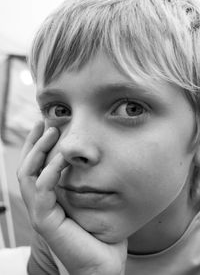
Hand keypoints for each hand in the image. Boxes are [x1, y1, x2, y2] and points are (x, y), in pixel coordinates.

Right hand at [17, 122, 127, 274]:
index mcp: (47, 198)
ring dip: (38, 151)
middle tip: (45, 123)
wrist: (102, 261)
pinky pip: (42, 191)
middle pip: (26, 166)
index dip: (37, 144)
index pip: (35, 166)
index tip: (46, 124)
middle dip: (34, 142)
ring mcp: (40, 212)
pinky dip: (49, 171)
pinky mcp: (46, 221)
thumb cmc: (97, 230)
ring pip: (28, 175)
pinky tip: (61, 157)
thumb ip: (84, 181)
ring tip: (51, 132)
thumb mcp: (88, 198)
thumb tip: (90, 159)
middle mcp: (39, 203)